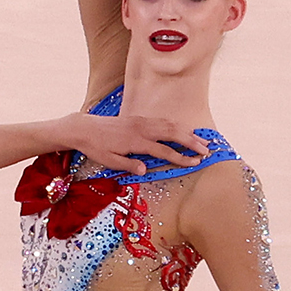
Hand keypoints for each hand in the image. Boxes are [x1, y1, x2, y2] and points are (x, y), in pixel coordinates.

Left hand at [62, 113, 208, 175]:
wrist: (83, 128)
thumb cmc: (96, 147)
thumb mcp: (109, 161)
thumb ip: (128, 165)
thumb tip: (145, 171)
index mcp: (135, 142)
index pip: (164, 151)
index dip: (181, 157)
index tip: (195, 162)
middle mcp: (140, 129)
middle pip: (172, 134)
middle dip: (191, 142)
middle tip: (207, 150)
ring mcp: (139, 122)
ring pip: (168, 125)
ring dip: (186, 132)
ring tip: (201, 140)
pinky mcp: (137, 119)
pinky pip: (160, 121)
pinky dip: (175, 125)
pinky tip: (182, 130)